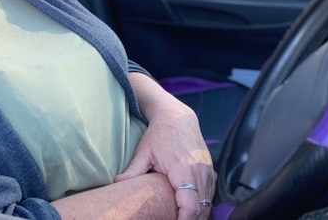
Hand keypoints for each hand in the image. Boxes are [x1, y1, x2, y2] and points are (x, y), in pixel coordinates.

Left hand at [116, 74, 214, 219]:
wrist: (178, 117)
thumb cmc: (160, 134)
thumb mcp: (144, 152)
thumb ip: (133, 170)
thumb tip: (116, 183)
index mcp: (183, 170)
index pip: (190, 205)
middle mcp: (199, 173)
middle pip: (201, 209)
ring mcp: (208, 173)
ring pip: (208, 204)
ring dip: (197, 215)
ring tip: (180, 218)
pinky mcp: (210, 172)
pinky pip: (210, 195)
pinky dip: (203, 205)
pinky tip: (190, 211)